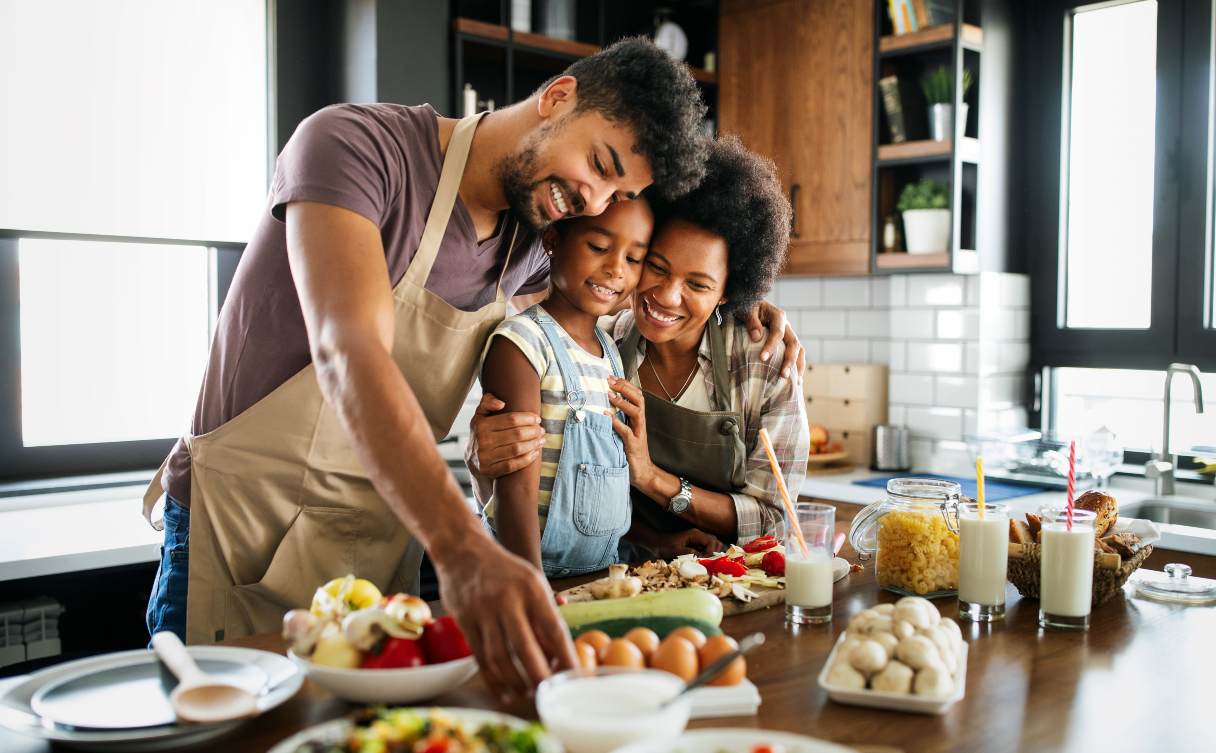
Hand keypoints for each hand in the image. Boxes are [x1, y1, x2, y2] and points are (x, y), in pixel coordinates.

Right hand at [435, 542, 576, 700]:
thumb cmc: (506, 571)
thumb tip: (559, 653)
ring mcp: (483, 611)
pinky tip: (505, 691)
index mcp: (531, 588)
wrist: (463, 550)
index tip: (574, 676)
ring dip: (516, 682)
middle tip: (548, 691)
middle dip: (539, 677)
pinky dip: (494, 680)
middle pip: (526, 649)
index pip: (553, 628)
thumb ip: (545, 615)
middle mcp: (507, 599)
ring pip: (501, 658)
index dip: (565, 656)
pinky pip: (480, 658)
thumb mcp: (533, 582)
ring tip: (528, 693)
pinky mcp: (465, 621)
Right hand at [468, 393, 543, 478]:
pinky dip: (526, 459)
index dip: (527, 418)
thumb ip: (488, 402)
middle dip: (533, 431)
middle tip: (541, 430)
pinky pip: (512, 465)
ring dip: (533, 444)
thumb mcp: (480, 415)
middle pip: (516, 434)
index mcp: (481, 425)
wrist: (472, 459)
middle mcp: (482, 441)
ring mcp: (485, 457)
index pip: (511, 419)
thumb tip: (501, 403)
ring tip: (541, 440)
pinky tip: (535, 453)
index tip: (537, 419)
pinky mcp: (490, 470)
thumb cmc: (482, 433)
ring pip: (516, 449)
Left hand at [606, 377, 654, 487]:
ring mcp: (638, 434)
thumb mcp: (625, 432)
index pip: (637, 395)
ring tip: (610, 394)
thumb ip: (619, 419)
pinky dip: (616, 422)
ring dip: (623, 402)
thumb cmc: (631, 451)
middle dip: (625, 387)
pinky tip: (606, 416)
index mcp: (638, 419)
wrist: (643, 473)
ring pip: (637, 412)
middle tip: (610, 380)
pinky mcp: (634, 445)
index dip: (626, 384)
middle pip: (639, 399)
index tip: (612, 376)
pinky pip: (626, 431)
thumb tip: (603, 407)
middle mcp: (640, 423)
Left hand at [652, 528, 724, 558]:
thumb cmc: (664, 546)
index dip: (711, 552)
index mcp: (695, 534)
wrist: (656, 543)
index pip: (711, 542)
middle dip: (714, 553)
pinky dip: (706, 556)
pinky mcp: (695, 545)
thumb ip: (690, 554)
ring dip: (710, 554)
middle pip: (715, 542)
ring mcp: (697, 540)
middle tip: (708, 562)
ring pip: (712, 546)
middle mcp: (698, 535)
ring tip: (705, 563)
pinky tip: (701, 562)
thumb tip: (703, 558)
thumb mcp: (676, 551)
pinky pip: (705, 549)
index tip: (706, 561)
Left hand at [742, 301, 805, 380]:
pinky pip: (797, 355)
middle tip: (782, 375)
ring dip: (797, 366)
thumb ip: (751, 321)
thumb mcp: (746, 310)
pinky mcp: (787, 343)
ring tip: (794, 383)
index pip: (778, 332)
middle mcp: (787, 326)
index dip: (772, 345)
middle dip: (789, 360)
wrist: (750, 306)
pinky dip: (797, 367)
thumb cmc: (746, 307)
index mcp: (778, 316)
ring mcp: (789, 335)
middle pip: (794, 344)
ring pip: (800, 351)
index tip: (762, 358)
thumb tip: (757, 337)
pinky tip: (795, 382)